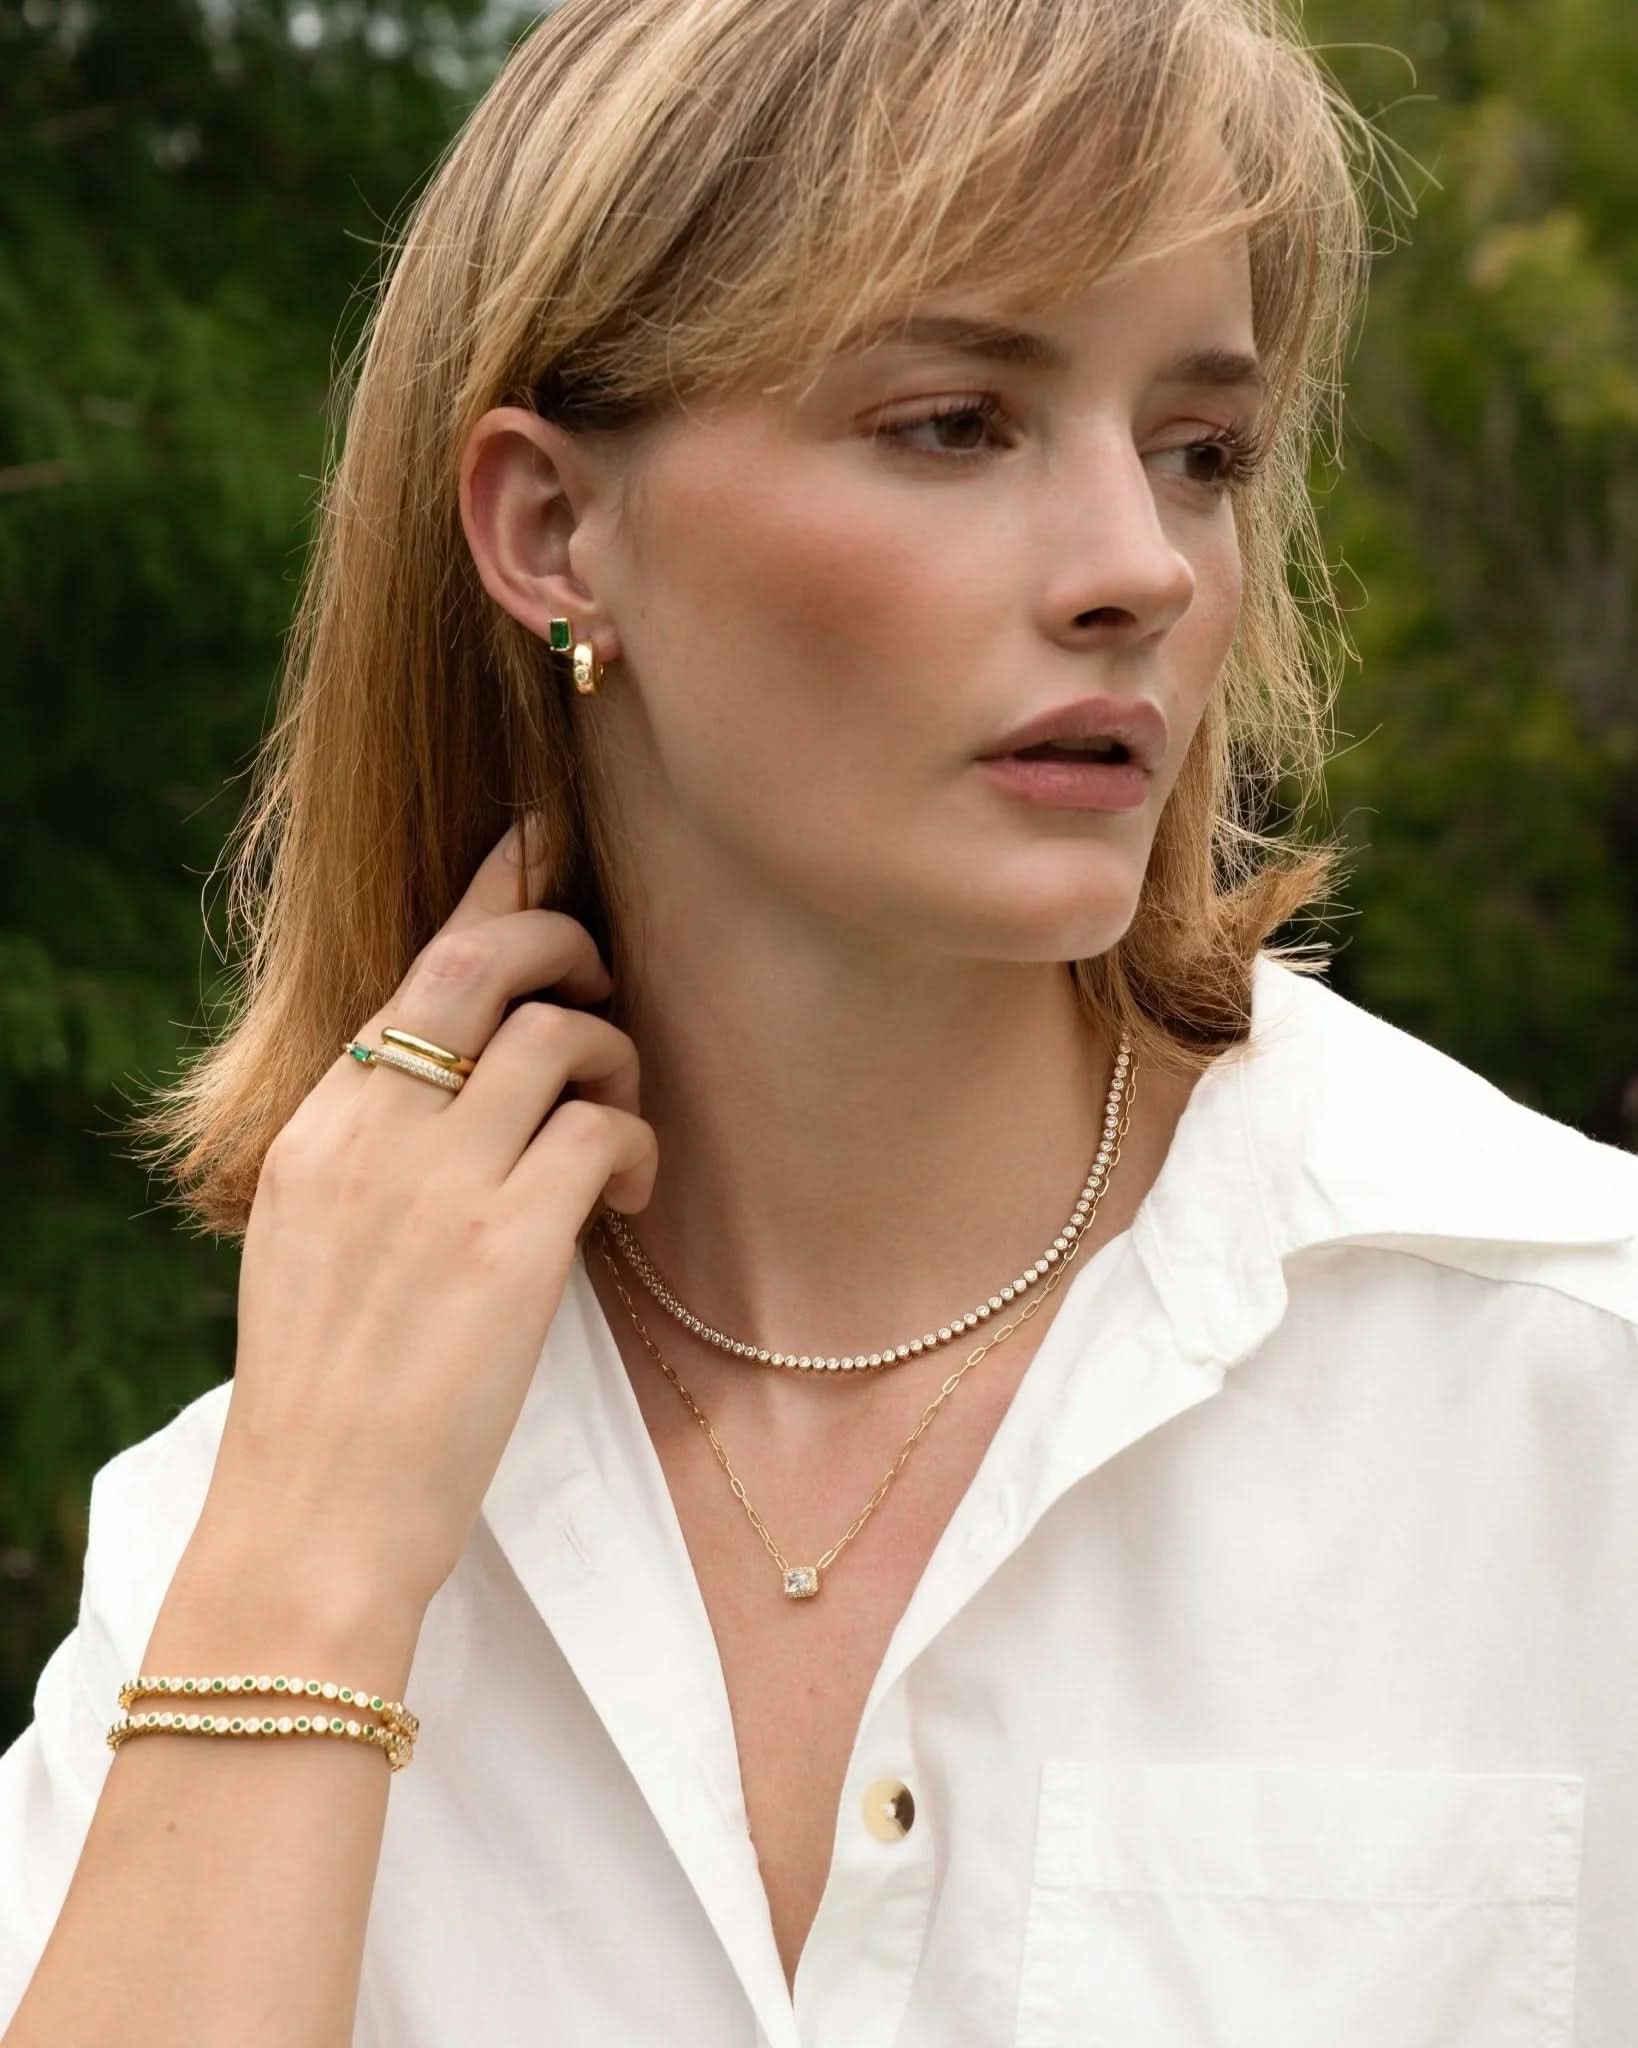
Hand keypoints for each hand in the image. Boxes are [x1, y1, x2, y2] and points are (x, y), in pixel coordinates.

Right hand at [205, 816, 657, 1616]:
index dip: (490, 894)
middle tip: (604, 985)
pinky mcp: (509, 1245)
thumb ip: (374, 1151)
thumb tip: (460, 1085)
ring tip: (618, 1126)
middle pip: (487, 964)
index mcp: (319, 1127)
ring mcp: (439, 1183)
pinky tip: (626, 1198)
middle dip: (566, 941)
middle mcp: (372, 1132)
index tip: (540, 844)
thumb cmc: (329, 1395)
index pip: (412, 970)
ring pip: (560, 1037)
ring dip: (615, 1061)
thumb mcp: (317, 1242)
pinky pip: (601, 1131)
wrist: (316, 1517)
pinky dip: (633, 1144)